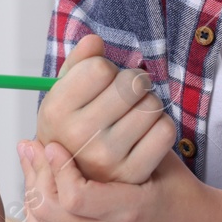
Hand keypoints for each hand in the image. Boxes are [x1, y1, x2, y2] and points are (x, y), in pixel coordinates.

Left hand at [18, 138, 207, 221]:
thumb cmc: (178, 190)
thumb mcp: (158, 159)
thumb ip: (124, 139)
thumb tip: (85, 110)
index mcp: (129, 213)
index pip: (75, 198)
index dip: (58, 169)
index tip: (52, 144)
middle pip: (51, 211)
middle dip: (36, 174)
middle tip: (31, 145)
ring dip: (32, 189)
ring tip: (31, 161)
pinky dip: (36, 215)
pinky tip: (36, 190)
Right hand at [35, 34, 175, 183]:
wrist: (85, 180)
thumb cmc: (77, 127)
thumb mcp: (66, 95)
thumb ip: (78, 63)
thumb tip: (94, 41)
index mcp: (55, 111)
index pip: (100, 68)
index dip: (107, 69)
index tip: (104, 81)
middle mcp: (77, 136)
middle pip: (131, 84)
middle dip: (134, 82)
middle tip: (128, 94)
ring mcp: (106, 158)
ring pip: (152, 105)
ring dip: (148, 105)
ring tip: (134, 115)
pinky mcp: (133, 173)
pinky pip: (166, 131)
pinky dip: (161, 126)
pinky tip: (146, 133)